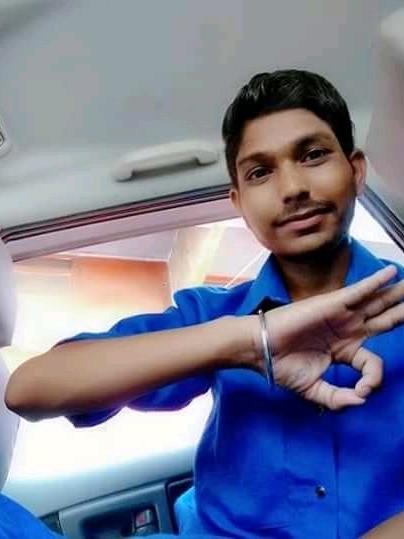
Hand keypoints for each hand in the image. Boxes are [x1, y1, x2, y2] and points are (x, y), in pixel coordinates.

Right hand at [263, 265, 403, 409]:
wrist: (261, 349)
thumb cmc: (282, 366)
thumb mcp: (314, 390)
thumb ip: (337, 399)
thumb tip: (360, 400)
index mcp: (344, 350)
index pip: (373, 363)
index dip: (374, 379)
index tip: (361, 391)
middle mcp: (347, 330)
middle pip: (383, 320)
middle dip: (402, 313)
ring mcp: (342, 315)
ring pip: (377, 302)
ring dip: (396, 294)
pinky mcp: (333, 303)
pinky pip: (360, 291)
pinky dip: (376, 282)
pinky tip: (391, 273)